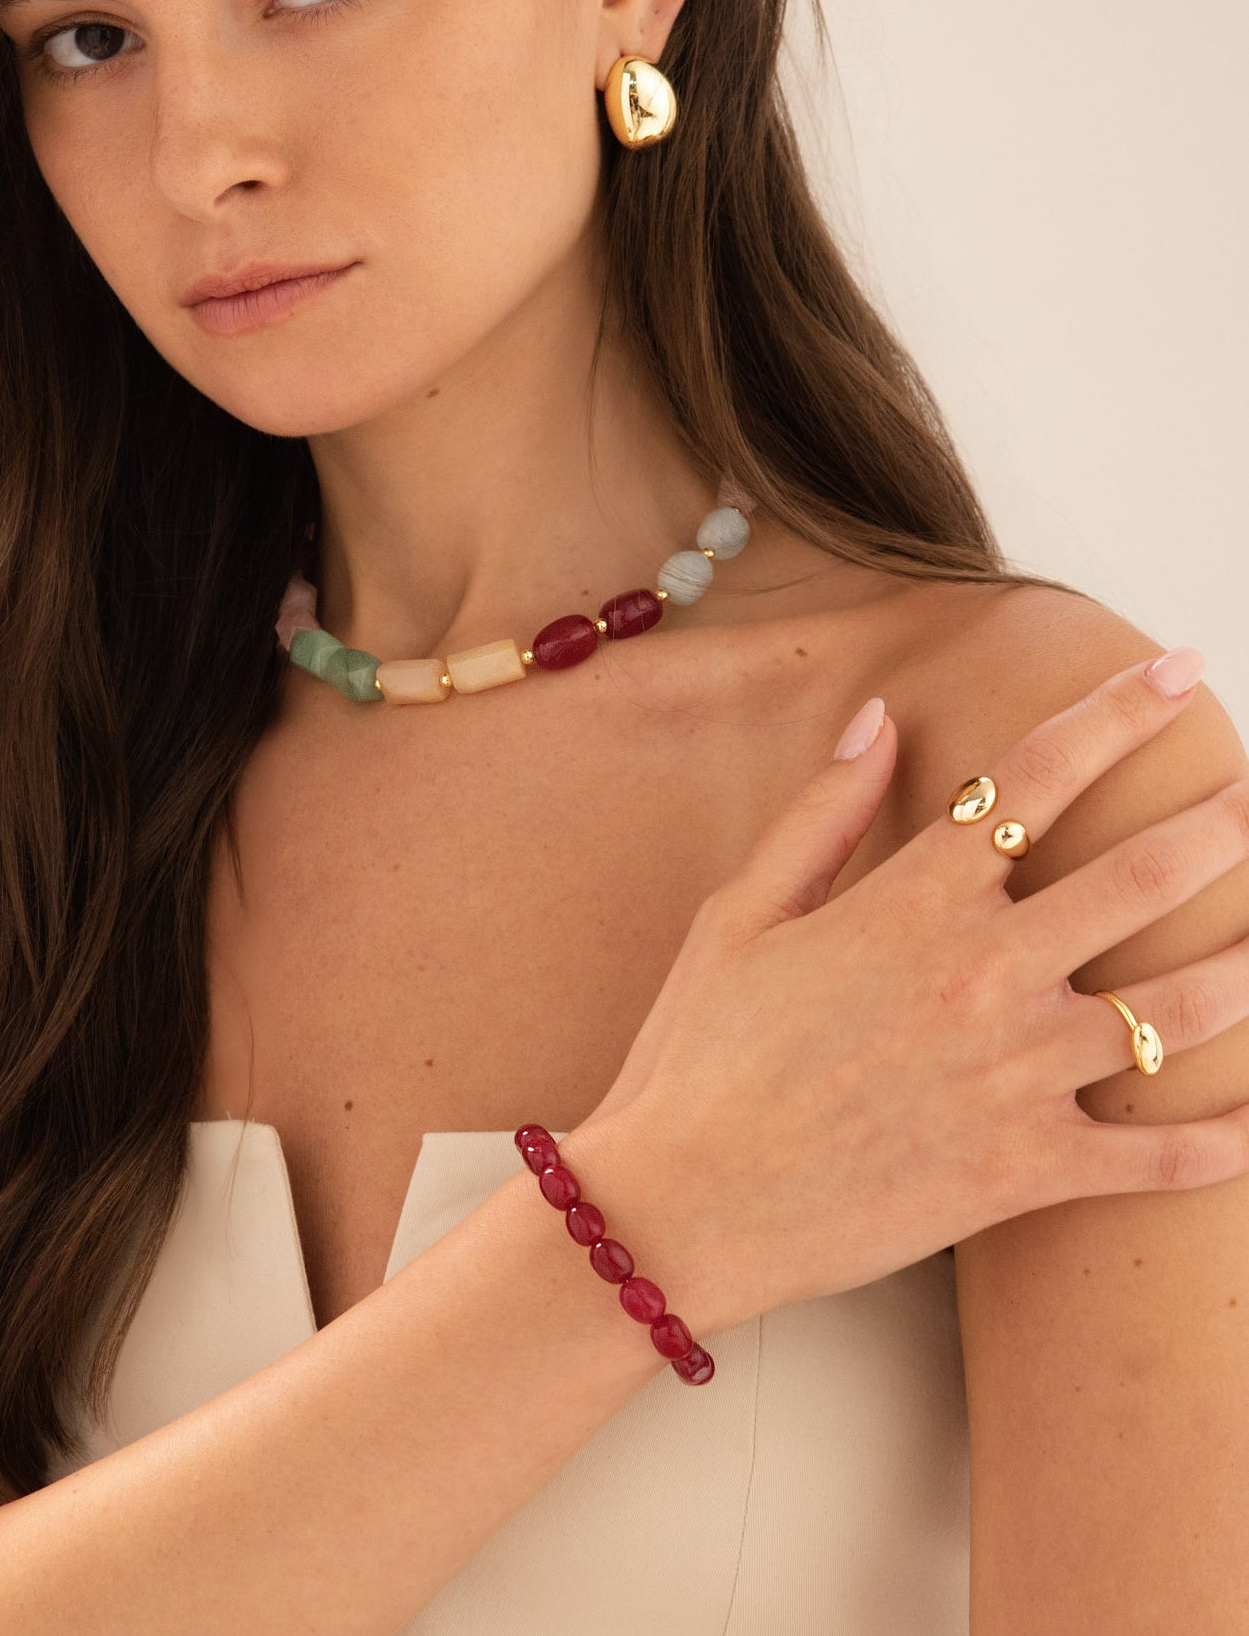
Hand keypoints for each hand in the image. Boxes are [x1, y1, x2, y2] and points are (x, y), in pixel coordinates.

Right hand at [576, 654, 1248, 1333]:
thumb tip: (878, 718)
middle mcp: (983, 974)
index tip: (1173, 671)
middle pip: (1141, 877)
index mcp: (913, 903)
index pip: (1039, 779)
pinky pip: (1159, 1157)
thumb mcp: (741, 915)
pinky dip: (1223, 1141)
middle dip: (1221, 826)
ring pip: (1181, 1010)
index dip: (1117, 715)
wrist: (685, 1206)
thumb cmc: (699, 1057)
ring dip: (1248, 965)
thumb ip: (822, 813)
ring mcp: (1017, 1076)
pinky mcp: (1027, 1171)